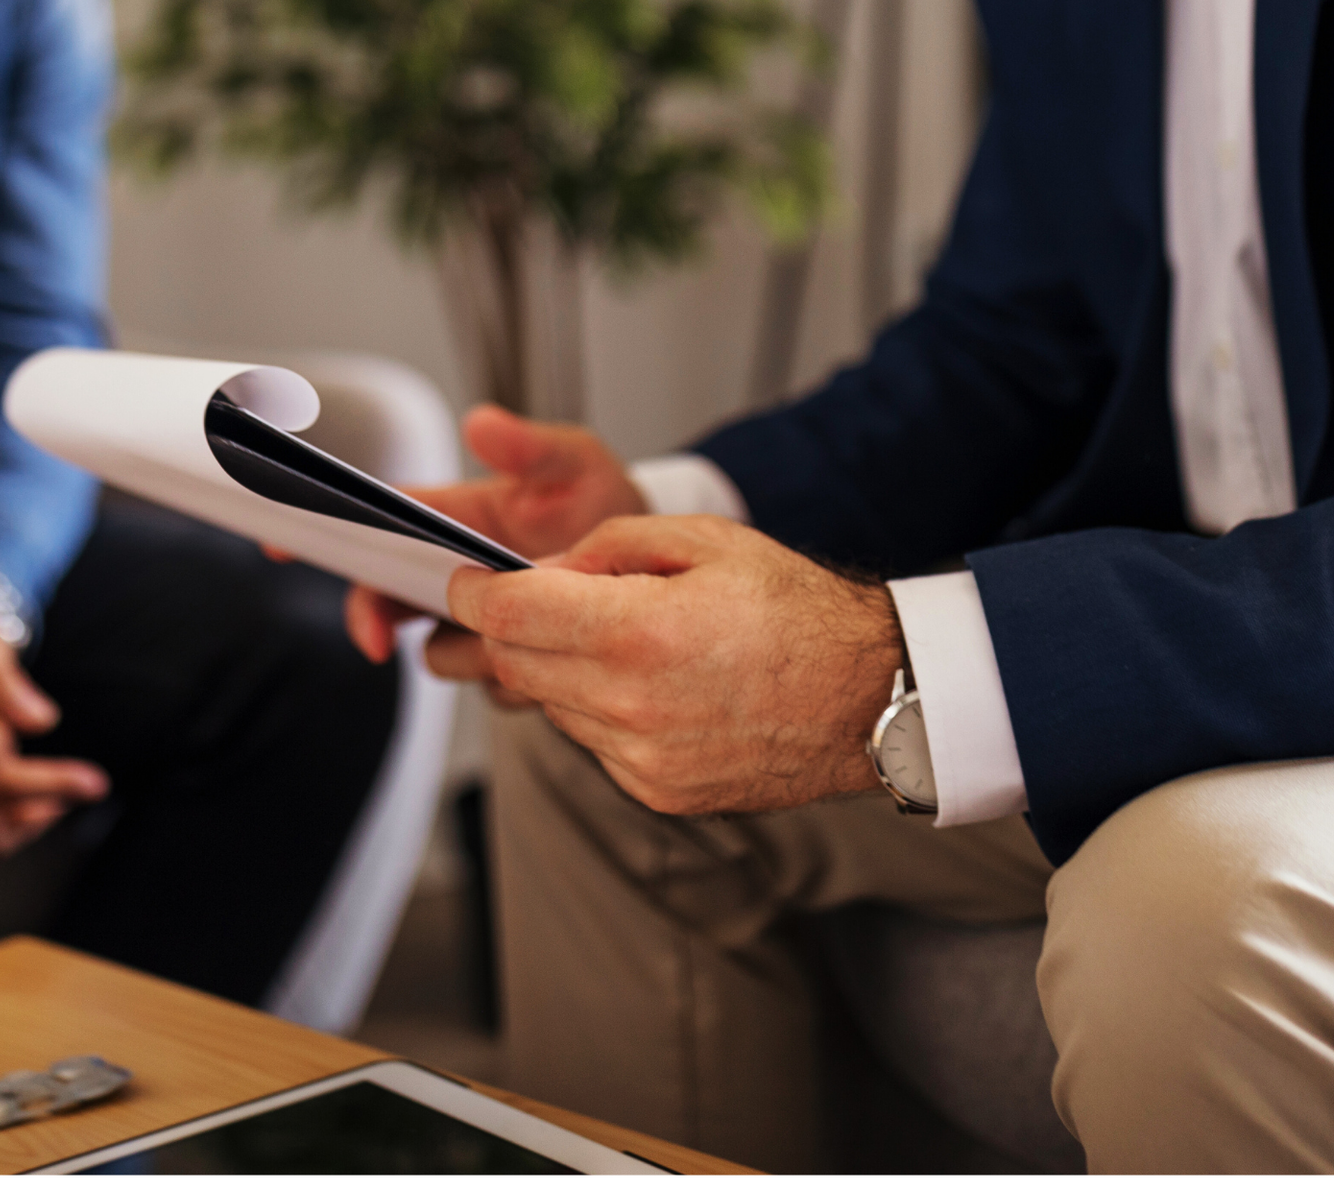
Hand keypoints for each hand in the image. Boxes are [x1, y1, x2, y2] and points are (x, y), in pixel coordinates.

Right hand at [345, 405, 646, 694]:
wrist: (660, 570)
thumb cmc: (606, 504)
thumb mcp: (577, 463)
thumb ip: (530, 445)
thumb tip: (482, 422)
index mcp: (455, 514)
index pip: (376, 519)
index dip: (327, 530)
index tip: (285, 543)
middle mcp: (454, 570)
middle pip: (383, 594)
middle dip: (373, 614)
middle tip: (380, 633)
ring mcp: (477, 620)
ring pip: (435, 651)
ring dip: (461, 650)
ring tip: (508, 633)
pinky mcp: (508, 662)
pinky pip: (490, 684)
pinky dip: (512, 675)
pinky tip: (550, 655)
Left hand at [443, 514, 902, 816]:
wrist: (870, 697)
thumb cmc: (795, 610)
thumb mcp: (699, 540)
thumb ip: (605, 548)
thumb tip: (543, 571)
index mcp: (636, 633)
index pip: (507, 615)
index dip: (471, 592)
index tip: (463, 580)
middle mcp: (631, 706)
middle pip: (514, 665)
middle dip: (508, 628)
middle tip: (530, 598)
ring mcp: (643, 760)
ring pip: (549, 707)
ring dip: (555, 669)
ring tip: (611, 636)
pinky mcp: (658, 792)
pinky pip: (592, 742)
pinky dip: (596, 709)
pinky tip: (645, 682)